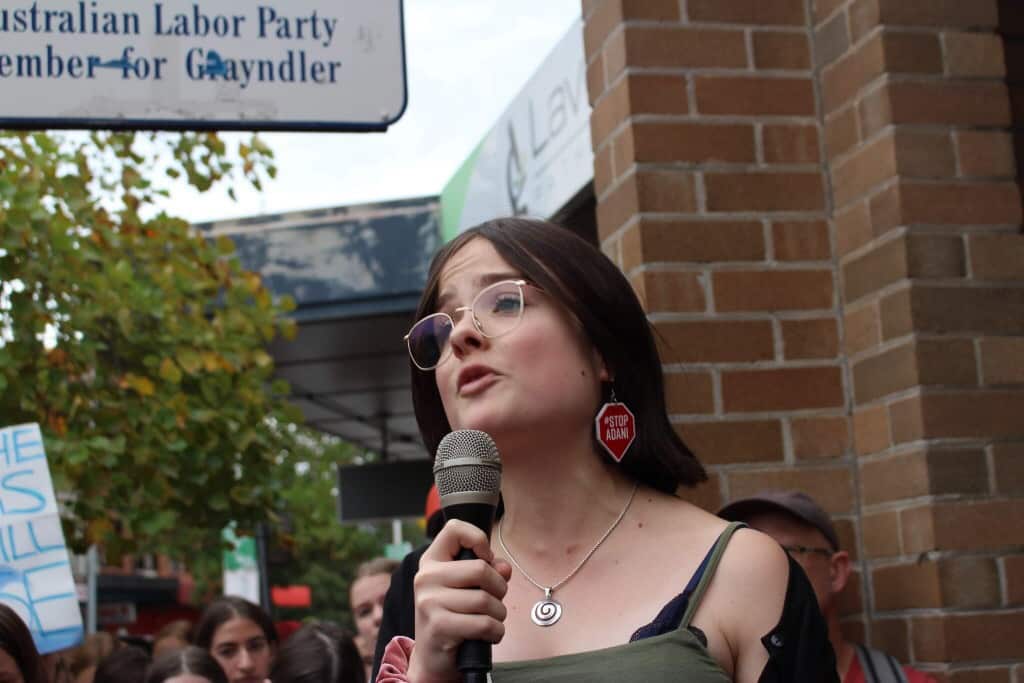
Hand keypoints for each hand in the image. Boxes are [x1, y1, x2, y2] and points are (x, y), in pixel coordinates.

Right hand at [407, 519, 511, 682]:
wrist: (433, 657)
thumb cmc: (454, 616)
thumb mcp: (467, 588)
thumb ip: (489, 571)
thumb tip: (504, 568)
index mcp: (431, 561)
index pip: (455, 529)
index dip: (478, 539)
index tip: (485, 559)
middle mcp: (426, 577)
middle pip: (481, 569)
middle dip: (499, 588)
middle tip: (494, 600)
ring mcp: (429, 602)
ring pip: (485, 600)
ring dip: (499, 614)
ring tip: (490, 619)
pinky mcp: (438, 626)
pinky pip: (484, 624)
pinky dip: (496, 631)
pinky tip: (489, 634)